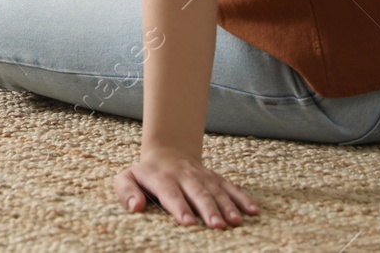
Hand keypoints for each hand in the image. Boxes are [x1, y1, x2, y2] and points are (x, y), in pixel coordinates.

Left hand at [114, 148, 258, 228]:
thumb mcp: (127, 178)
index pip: (170, 192)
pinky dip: (242, 199)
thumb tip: (135, 207)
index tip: (187, 222)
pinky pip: (232, 187)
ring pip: (216, 191)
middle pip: (197, 193)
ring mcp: (202, 176)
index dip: (179, 206)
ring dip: (227, 207)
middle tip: (216, 226)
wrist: (167, 153)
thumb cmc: (145, 175)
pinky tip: (253, 211)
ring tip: (235, 222)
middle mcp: (184, 176)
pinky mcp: (216, 178)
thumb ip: (126, 191)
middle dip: (207, 209)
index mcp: (161, 178)